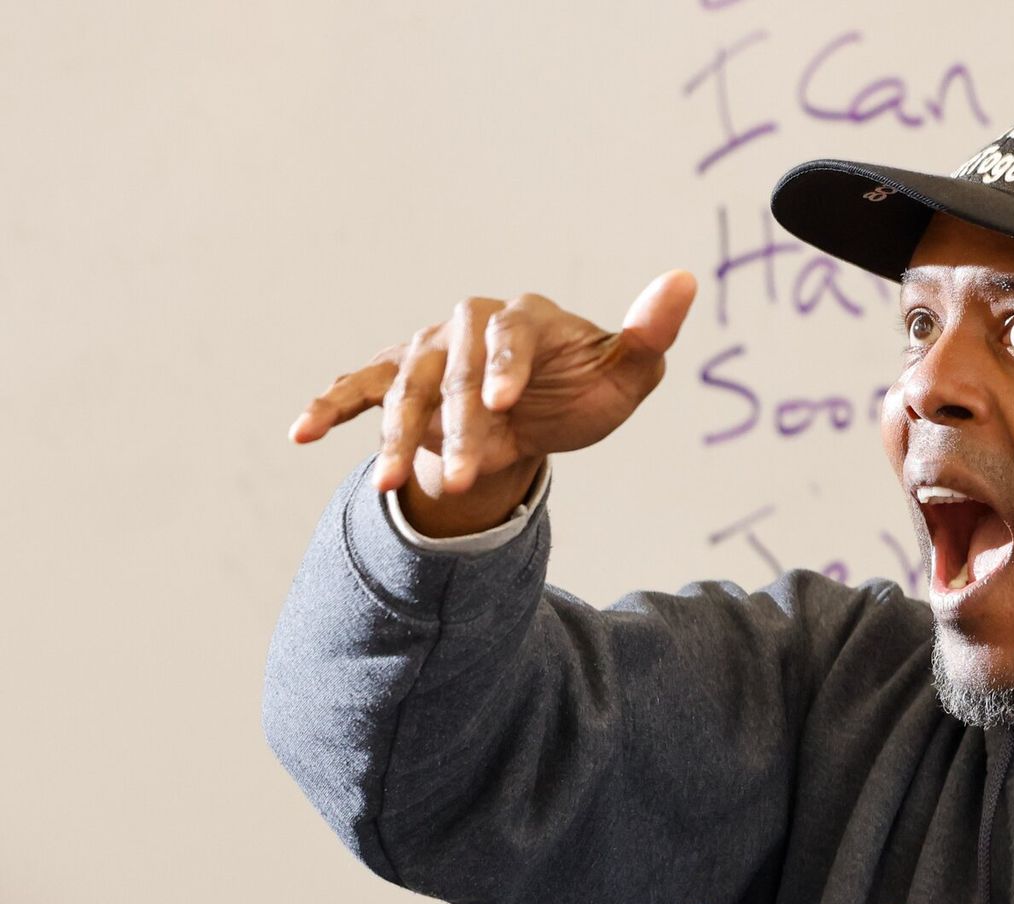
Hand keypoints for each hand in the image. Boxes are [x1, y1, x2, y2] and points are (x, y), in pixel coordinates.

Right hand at [287, 270, 697, 494]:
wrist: (537, 415)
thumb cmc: (584, 391)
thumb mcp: (626, 375)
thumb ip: (650, 335)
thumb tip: (687, 280)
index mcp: (522, 317)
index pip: (510, 335)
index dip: (505, 367)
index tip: (504, 404)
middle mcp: (466, 324)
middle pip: (455, 375)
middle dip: (459, 428)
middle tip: (466, 476)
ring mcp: (426, 350)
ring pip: (404, 392)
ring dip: (396, 439)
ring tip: (391, 485)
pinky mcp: (395, 377)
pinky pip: (357, 388)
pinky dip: (329, 406)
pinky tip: (300, 433)